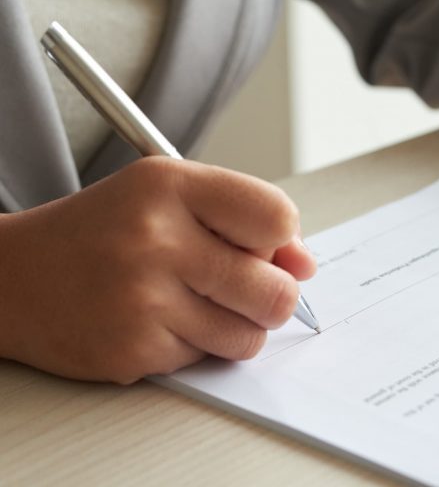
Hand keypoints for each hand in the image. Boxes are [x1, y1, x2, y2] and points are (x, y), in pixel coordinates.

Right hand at [0, 157, 315, 383]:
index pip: (277, 217)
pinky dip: (196, 344)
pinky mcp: (132, 352)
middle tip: (240, 284)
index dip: (282, 239)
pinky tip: (160, 320)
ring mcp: (142, 300)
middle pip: (276, 289)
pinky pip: (205, 359)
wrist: (16, 276)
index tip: (265, 246)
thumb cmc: (105, 229)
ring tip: (197, 300)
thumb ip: (247, 220)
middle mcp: (156, 238)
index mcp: (170, 185)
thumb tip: (305, 265)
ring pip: (249, 336)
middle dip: (271, 294)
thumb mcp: (172, 196)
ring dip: (236, 325)